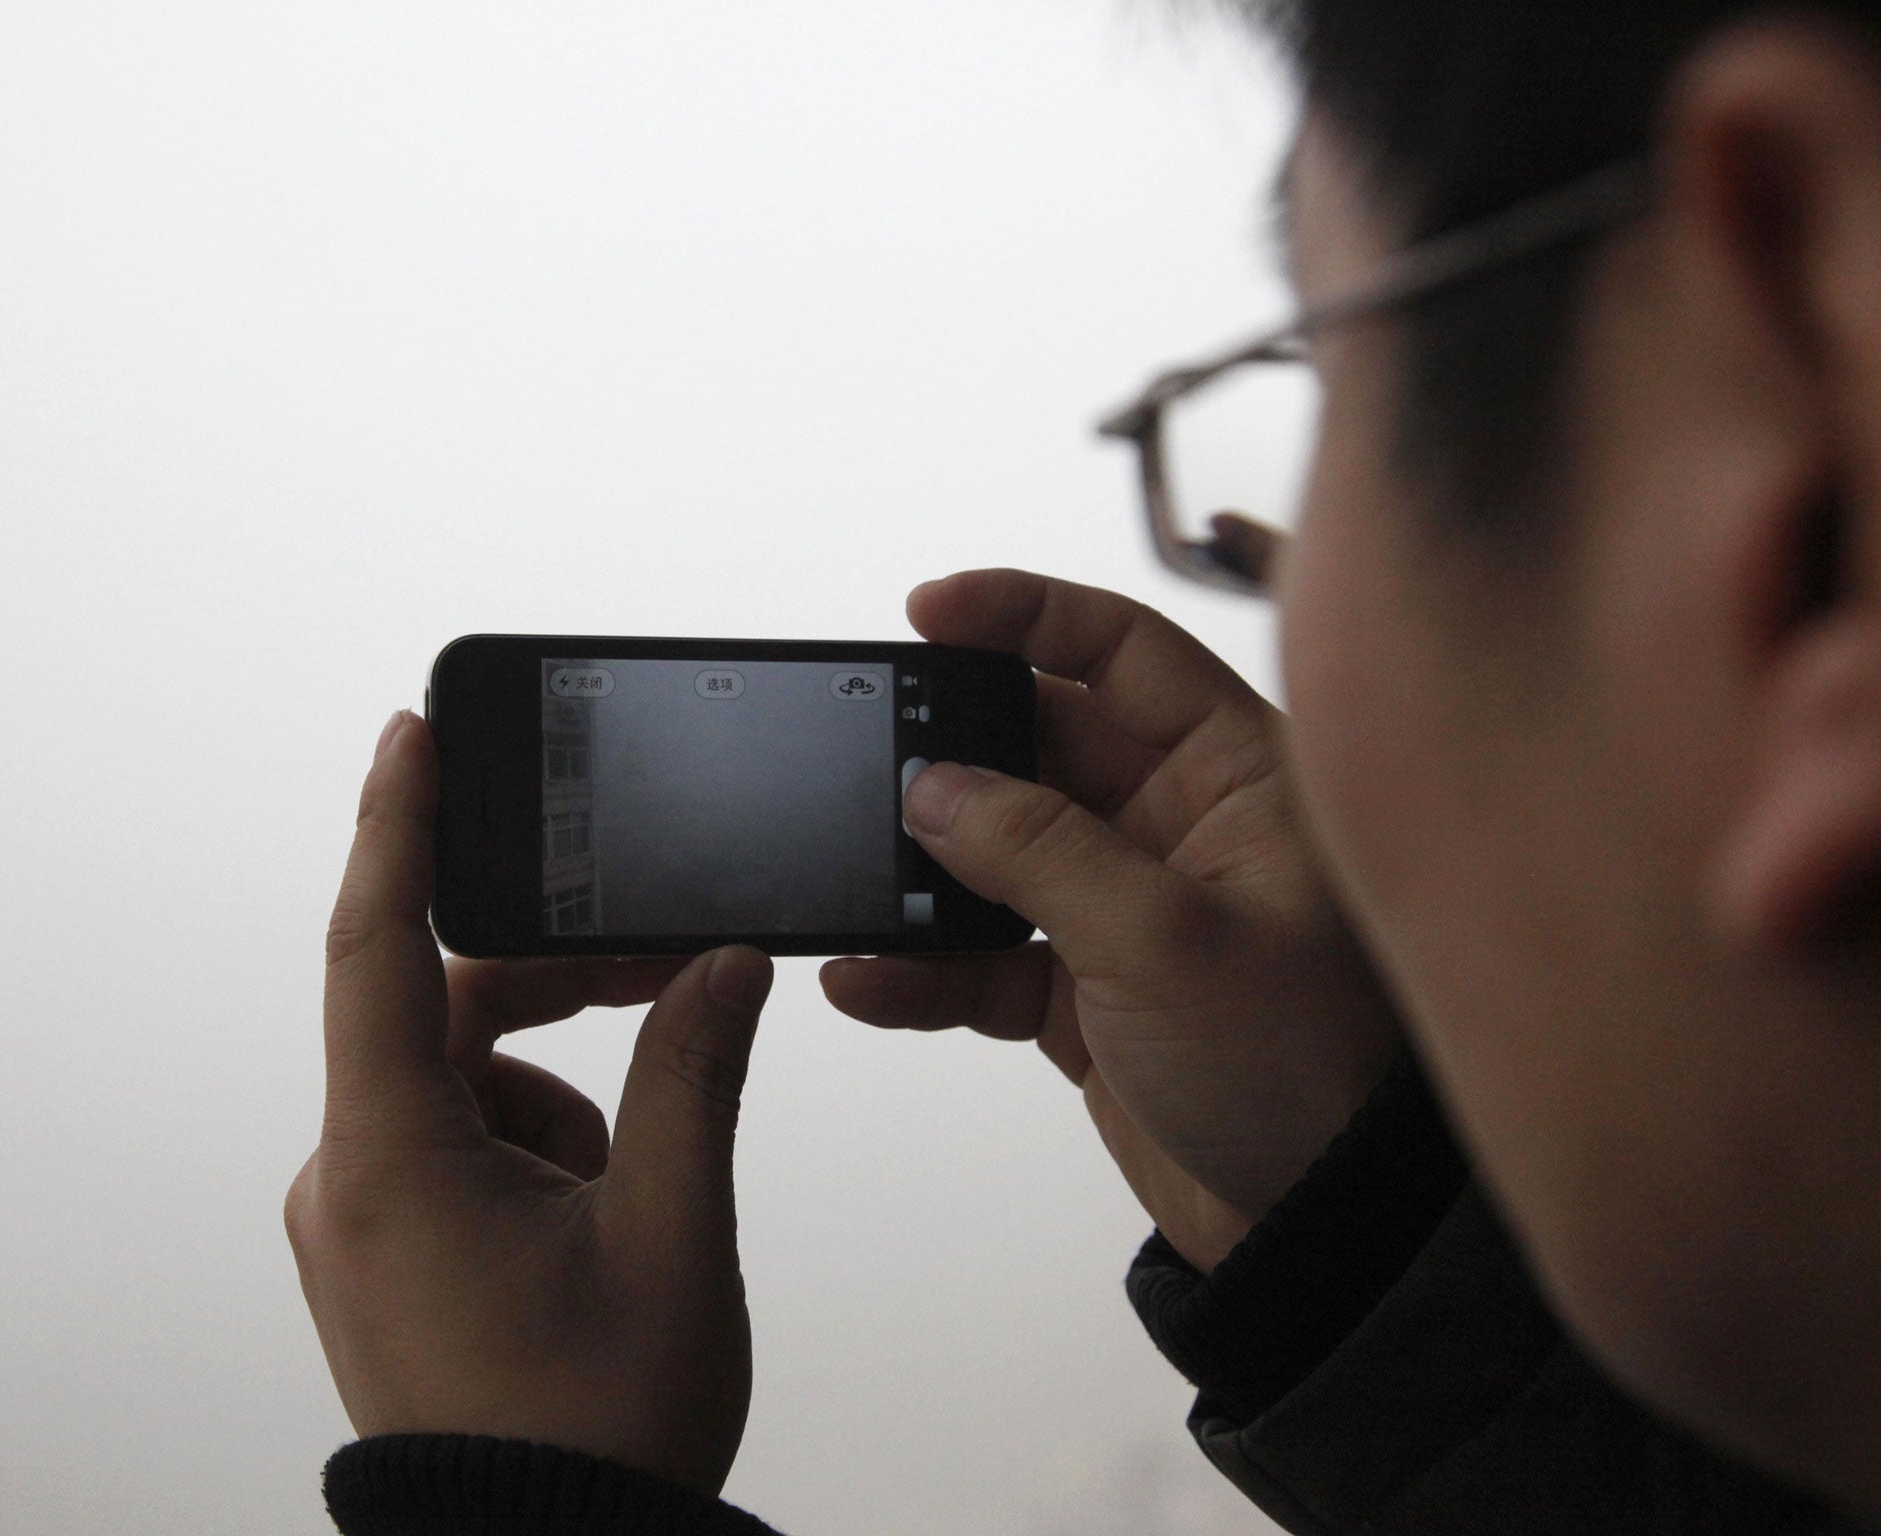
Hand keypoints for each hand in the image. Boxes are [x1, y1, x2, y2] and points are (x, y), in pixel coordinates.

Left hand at [285, 711, 774, 1496]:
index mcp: (389, 1165)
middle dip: (564, 983)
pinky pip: (457, 1140)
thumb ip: (693, 1075)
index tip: (412, 733)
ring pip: (464, 1081)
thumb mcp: (670, 1235)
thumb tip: (725, 964)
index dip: (395, 828)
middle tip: (677, 970)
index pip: (377, 951)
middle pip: (447, 1015)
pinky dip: (541, 1137)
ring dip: (566, 1087)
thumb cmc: (594, 1433)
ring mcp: (359, 1220)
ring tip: (645, 1178)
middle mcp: (347, 1182)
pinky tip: (608, 1207)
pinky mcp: (385, 1250)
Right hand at [822, 571, 1399, 1269]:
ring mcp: (1128, 908)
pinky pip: (985, 955)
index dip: (1024, 615)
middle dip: (951, 756)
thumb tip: (930, 784)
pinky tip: (866, 982)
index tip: (927, 611)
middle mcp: (1182, 826)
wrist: (1315, 1233)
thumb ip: (1038, 850)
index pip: (1123, 651)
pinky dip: (927, 968)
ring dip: (923, 874)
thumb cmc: (1295, 1070)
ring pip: (998, 853)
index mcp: (1238, 774)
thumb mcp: (1161, 941)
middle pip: (1041, 746)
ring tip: (853, 888)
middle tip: (864, 763)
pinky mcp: (1086, 989)